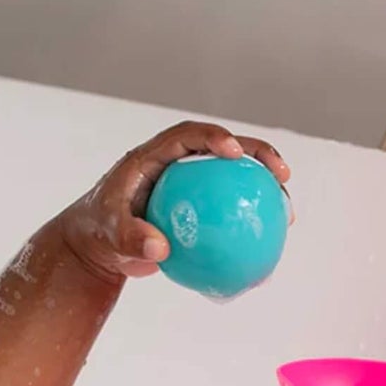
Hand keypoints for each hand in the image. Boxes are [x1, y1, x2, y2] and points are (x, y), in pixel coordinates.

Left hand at [59, 121, 291, 281]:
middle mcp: (178, 164)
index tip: (233, 153)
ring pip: (234, 179)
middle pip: (224, 149)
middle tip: (280, 174)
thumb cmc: (99, 234)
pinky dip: (249, 222)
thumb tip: (160, 249)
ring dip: (263, 189)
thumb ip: (130, 239)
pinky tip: (269, 243)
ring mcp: (192, 186)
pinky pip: (229, 210)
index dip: (213, 137)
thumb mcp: (108, 236)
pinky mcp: (200, 208)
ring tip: (286, 209)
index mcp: (154, 157)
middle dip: (257, 154)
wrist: (98, 246)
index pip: (187, 136)